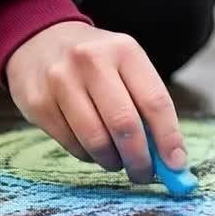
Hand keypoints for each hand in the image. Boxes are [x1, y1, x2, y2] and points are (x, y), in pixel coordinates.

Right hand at [5, 21, 186, 183]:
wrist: (39, 41)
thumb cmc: (95, 63)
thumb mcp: (125, 66)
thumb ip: (147, 106)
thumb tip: (168, 159)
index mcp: (124, 50)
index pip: (155, 102)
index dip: (168, 139)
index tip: (176, 166)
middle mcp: (91, 60)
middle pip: (124, 125)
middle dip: (139, 159)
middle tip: (143, 174)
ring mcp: (60, 80)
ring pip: (96, 140)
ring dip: (112, 161)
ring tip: (116, 160)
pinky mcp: (38, 102)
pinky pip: (71, 145)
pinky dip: (87, 155)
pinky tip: (90, 147)